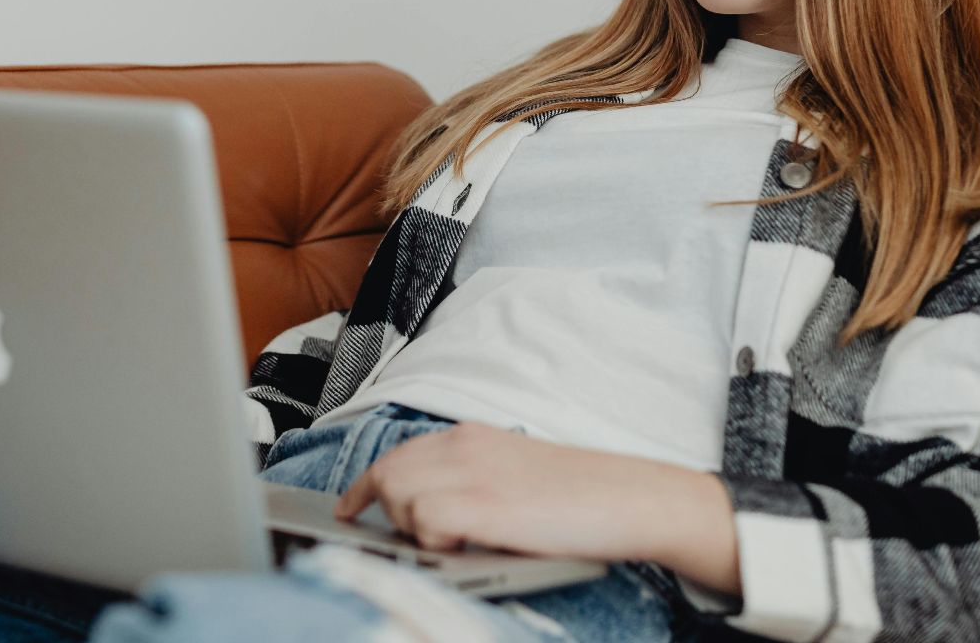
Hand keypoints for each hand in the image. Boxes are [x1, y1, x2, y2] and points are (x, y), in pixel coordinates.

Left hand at [330, 420, 682, 563]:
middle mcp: (464, 445)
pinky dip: (432, 540)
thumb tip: (426, 510)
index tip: (349, 508)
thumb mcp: (515, 473)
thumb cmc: (581, 495)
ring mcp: (472, 472)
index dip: (366, 485)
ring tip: (455, 541)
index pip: (398, 454)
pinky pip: (421, 520)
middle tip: (418, 540)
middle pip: (388, 472)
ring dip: (413, 526)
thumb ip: (471, 480)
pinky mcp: (483, 504)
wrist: (630, 497)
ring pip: (396, 493)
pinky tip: (465, 545)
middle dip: (388, 511)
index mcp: (472, 436)